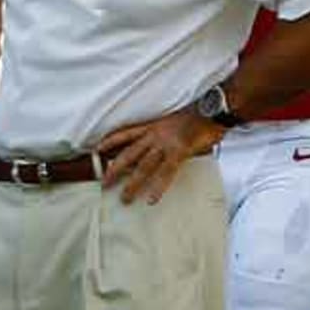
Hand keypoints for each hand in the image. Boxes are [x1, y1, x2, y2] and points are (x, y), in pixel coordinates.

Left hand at [97, 108, 224, 204]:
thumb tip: (161, 150)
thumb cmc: (197, 117)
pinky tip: (151, 199)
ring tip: (124, 198)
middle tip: (103, 183)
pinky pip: (166, 173)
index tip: (97, 149)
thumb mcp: (173, 124)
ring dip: (132, 184)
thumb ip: (164, 136)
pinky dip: (158, 187)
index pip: (125, 134)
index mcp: (152, 126)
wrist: (213, 110)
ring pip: (143, 167)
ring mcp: (165, 144)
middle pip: (127, 154)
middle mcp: (154, 135)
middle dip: (113, 170)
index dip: (110, 141)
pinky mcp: (179, 152)